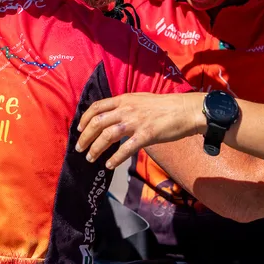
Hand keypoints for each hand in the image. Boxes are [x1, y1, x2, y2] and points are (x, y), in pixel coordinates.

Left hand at [76, 93, 206, 169]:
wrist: (185, 110)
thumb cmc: (165, 106)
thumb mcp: (141, 100)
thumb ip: (126, 106)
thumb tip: (113, 116)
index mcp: (124, 99)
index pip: (97, 106)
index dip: (84, 118)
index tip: (79, 129)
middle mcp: (127, 109)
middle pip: (97, 122)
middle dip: (85, 137)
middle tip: (80, 148)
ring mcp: (136, 122)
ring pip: (107, 135)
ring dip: (96, 148)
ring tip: (90, 158)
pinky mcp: (146, 135)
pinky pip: (126, 149)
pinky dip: (115, 158)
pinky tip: (109, 165)